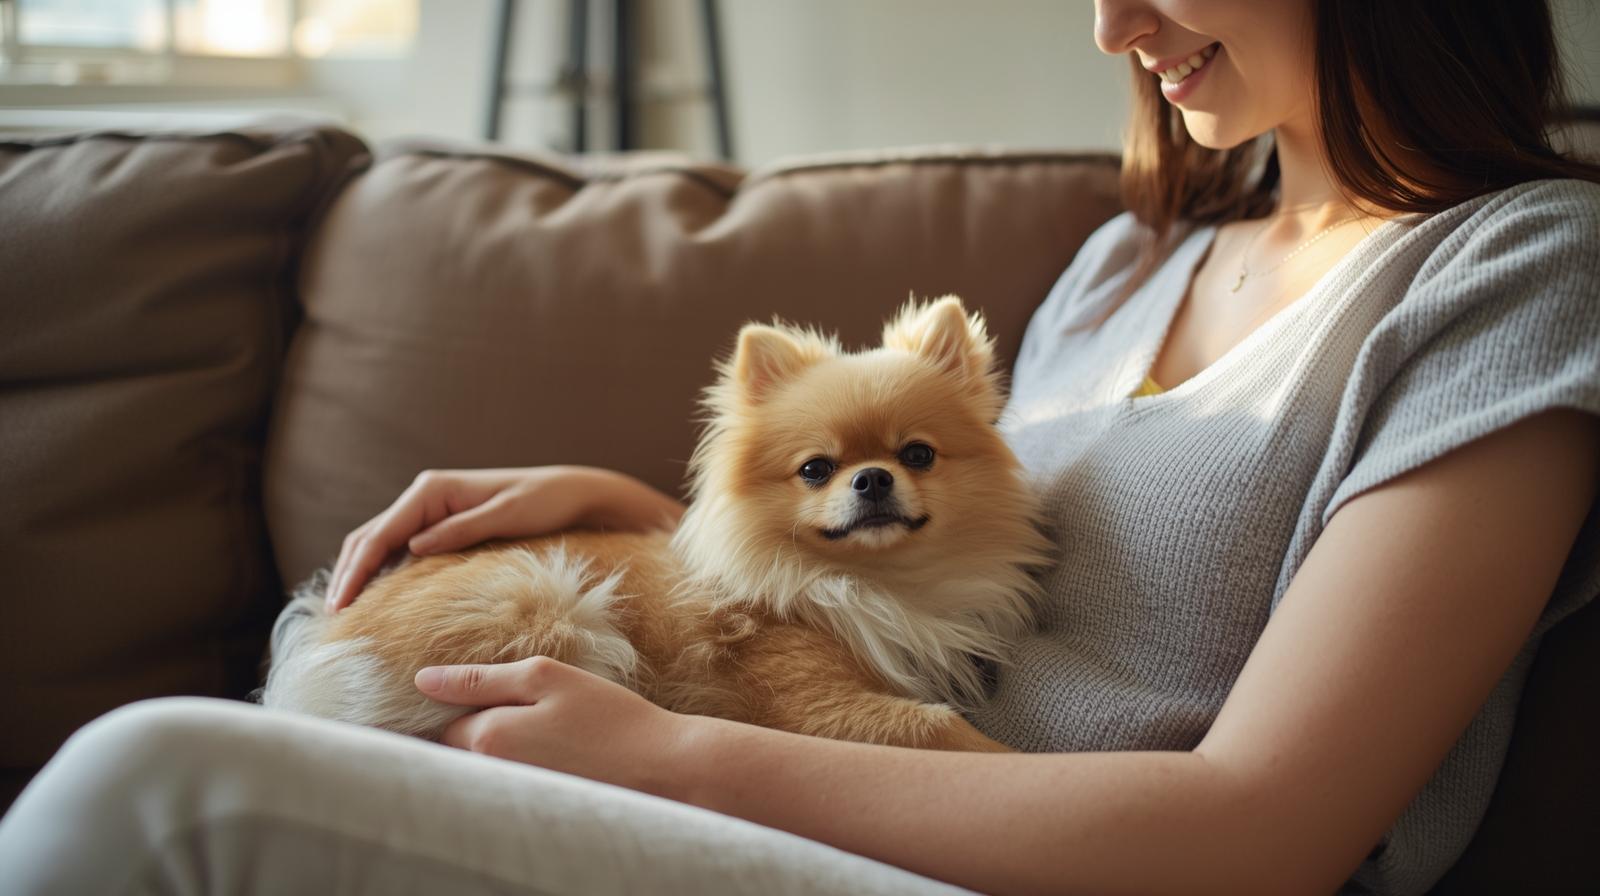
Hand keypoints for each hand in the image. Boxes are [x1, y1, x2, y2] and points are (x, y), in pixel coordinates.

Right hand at [325, 466, 683, 611]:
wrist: (571, 494)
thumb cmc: (544, 503)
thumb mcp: (506, 514)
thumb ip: (461, 529)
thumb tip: (413, 549)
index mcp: (433, 490)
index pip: (381, 534)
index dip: (356, 570)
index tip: (341, 604)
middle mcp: (425, 497)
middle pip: (370, 538)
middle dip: (347, 575)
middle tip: (333, 618)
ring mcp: (431, 512)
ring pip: (380, 544)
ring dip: (359, 575)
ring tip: (343, 614)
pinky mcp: (442, 528)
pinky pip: (401, 551)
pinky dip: (381, 573)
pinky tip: (375, 600)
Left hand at [416, 657, 697, 799]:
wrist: (665, 770)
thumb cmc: (611, 718)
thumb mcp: (547, 678)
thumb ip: (482, 678)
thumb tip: (422, 680)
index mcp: (488, 740)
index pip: (443, 724)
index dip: (459, 706)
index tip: (487, 698)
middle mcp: (490, 778)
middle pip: (458, 753)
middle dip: (472, 734)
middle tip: (523, 718)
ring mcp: (511, 801)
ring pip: (483, 773)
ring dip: (496, 755)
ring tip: (544, 740)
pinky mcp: (533, 815)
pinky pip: (507, 791)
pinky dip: (519, 774)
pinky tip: (555, 760)